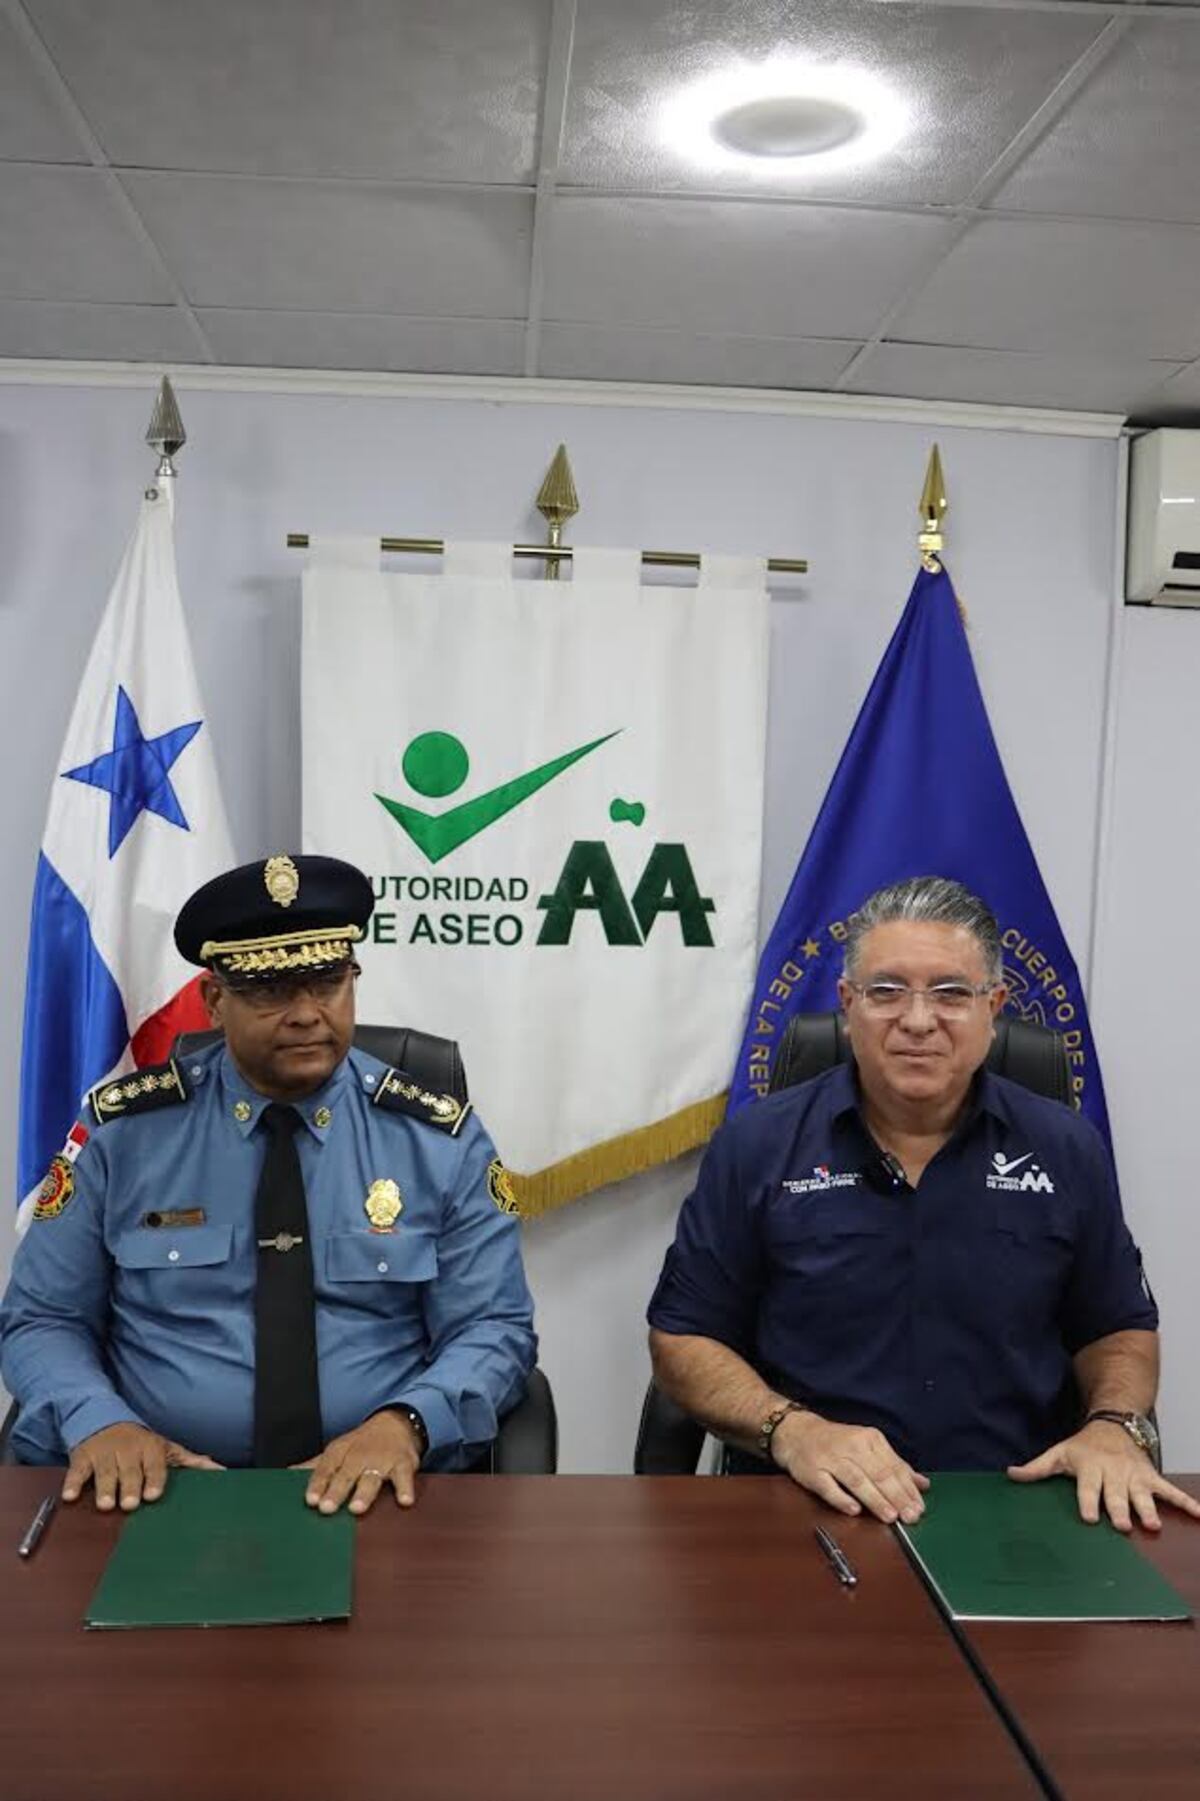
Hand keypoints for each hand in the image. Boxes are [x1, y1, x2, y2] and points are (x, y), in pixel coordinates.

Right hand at [62, 1423, 222, 1510]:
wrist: (104, 1419)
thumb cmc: (141, 1443)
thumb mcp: (166, 1448)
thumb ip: (190, 1462)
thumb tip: (221, 1470)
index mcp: (150, 1448)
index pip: (154, 1464)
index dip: (154, 1479)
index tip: (153, 1495)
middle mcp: (127, 1449)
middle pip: (129, 1470)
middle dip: (129, 1485)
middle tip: (130, 1503)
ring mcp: (103, 1453)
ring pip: (104, 1472)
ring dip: (104, 1488)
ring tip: (106, 1505)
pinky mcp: (82, 1457)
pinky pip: (77, 1471)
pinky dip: (73, 1483)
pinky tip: (70, 1496)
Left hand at [299, 1409, 421, 1514]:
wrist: (396, 1424)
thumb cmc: (361, 1445)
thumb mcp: (338, 1451)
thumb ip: (316, 1466)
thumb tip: (287, 1475)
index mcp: (341, 1451)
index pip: (326, 1467)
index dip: (317, 1484)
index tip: (310, 1500)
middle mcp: (360, 1454)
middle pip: (347, 1473)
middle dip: (336, 1490)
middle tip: (327, 1508)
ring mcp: (383, 1459)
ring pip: (372, 1477)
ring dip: (364, 1492)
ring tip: (357, 1508)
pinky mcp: (404, 1463)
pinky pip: (404, 1476)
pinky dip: (405, 1488)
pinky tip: (404, 1501)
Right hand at [771, 1411, 928, 1523]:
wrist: (797, 1432)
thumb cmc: (838, 1443)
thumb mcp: (869, 1447)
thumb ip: (895, 1465)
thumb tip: (923, 1485)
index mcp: (869, 1439)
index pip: (893, 1466)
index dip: (907, 1489)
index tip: (919, 1508)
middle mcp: (851, 1446)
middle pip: (878, 1473)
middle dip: (896, 1496)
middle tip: (910, 1516)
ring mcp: (830, 1458)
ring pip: (856, 1480)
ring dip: (875, 1498)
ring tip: (890, 1516)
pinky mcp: (812, 1471)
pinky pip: (828, 1486)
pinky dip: (841, 1498)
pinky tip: (854, 1509)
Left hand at [1008, 1421, 1199, 1531]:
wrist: (1113, 1424)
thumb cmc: (1083, 1446)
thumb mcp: (1058, 1452)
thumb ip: (1037, 1468)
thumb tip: (1010, 1475)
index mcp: (1090, 1468)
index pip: (1088, 1487)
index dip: (1088, 1501)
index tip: (1090, 1517)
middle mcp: (1113, 1473)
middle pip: (1116, 1494)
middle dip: (1119, 1509)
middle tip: (1123, 1525)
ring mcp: (1134, 1476)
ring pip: (1142, 1494)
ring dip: (1148, 1508)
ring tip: (1153, 1524)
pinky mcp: (1151, 1477)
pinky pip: (1170, 1491)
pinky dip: (1185, 1502)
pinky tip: (1198, 1515)